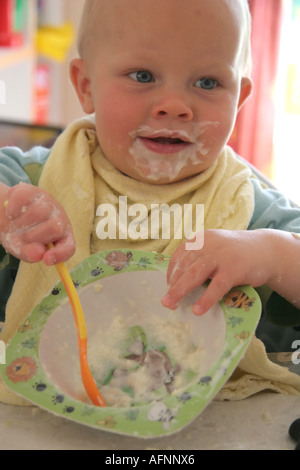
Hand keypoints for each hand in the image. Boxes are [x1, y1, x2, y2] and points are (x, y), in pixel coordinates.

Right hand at [0, 183, 74, 264]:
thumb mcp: (23, 249)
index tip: (47, 259)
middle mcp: (59, 217)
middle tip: (23, 238)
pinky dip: (13, 210)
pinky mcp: (32, 191)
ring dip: (21, 224)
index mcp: (62, 236)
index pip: (69, 247)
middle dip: (34, 237)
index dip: (60, 254)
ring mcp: (47, 201)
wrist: (5, 217)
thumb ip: (30, 253)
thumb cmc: (19, 236)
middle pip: (55, 228)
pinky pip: (23, 199)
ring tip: (16, 226)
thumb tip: (38, 254)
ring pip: (39, 212)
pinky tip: (12, 215)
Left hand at [162, 229, 276, 314]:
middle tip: (165, 301)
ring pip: (195, 274)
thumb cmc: (236, 253)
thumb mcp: (215, 248)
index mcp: (201, 239)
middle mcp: (208, 244)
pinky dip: (206, 299)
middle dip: (172, 285)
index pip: (179, 255)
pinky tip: (198, 310)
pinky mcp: (234, 269)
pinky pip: (216, 286)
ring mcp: (221, 256)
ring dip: (181, 291)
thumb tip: (178, 282)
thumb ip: (199, 259)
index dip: (171, 273)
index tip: (167, 287)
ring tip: (172, 306)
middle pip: (184, 266)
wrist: (266, 249)